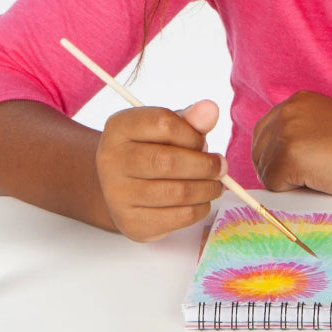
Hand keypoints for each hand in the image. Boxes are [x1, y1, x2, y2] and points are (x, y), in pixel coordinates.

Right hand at [95, 99, 225, 241]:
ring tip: (215, 184)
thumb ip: (190, 119)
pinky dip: (199, 208)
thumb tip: (211, 109)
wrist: (122, 186)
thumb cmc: (149, 150)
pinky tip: (202, 200)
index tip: (202, 143)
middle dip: (205, 165)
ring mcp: (117, 194)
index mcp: (120, 127)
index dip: (192, 134)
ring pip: (177, 192)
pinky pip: (177, 217)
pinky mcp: (131, 223)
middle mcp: (111, 159)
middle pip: (168, 161)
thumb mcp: (166, 129)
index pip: (163, 123)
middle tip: (221, 166)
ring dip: (207, 189)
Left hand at [251, 90, 331, 197]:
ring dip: (289, 182)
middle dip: (278, 170)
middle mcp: (288, 111)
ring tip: (323, 175)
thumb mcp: (327, 129)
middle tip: (313, 176)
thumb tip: (273, 166)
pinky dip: (294, 191)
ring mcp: (287, 131)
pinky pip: (274, 185)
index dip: (277, 157)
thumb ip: (301, 136)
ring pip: (265, 171)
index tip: (298, 169)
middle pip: (259, 152)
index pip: (265, 134)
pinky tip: (322, 180)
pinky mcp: (290, 154)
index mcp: (298, 102)